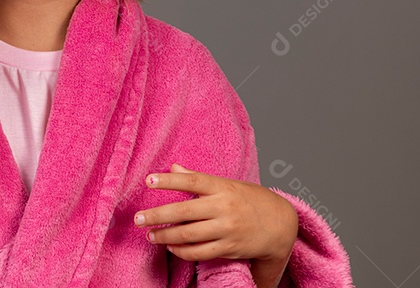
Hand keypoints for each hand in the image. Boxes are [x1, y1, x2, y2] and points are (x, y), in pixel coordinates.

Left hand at [134, 164, 296, 269]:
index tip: (148, 180)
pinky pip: (200, 252)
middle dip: (157, 216)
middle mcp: (224, 207)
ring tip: (150, 235)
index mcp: (223, 187)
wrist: (282, 225)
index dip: (169, 180)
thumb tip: (173, 167)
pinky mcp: (229, 248)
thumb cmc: (251, 200)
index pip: (192, 180)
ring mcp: (227, 229)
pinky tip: (170, 247)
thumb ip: (199, 179)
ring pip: (189, 235)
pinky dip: (182, 251)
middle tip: (138, 218)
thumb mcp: (228, 184)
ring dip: (165, 236)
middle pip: (184, 211)